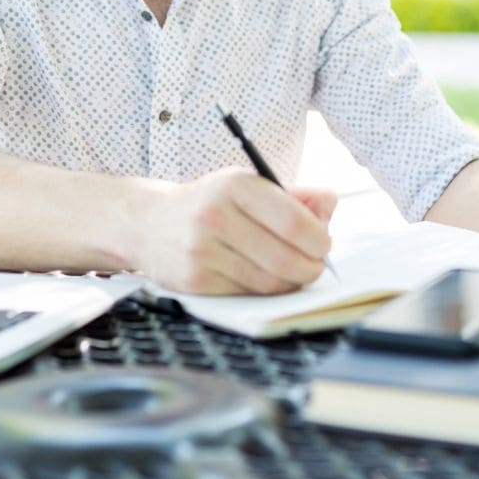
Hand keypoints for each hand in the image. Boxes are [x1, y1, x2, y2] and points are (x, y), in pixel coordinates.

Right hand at [131, 166, 336, 294]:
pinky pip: (246, 294)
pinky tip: (261, 278)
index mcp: (234, 184)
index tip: (324, 244)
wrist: (149, 223)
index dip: (319, 239)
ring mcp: (201, 250)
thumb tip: (329, 205)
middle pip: (285, 258)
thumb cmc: (211, 204)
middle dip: (310, 267)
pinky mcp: (193, 280)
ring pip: (268, 282)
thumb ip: (294, 195)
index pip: (292, 220)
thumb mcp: (248, 186)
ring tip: (290, 272)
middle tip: (314, 266)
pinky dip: (263, 292)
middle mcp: (214, 215)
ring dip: (289, 283)